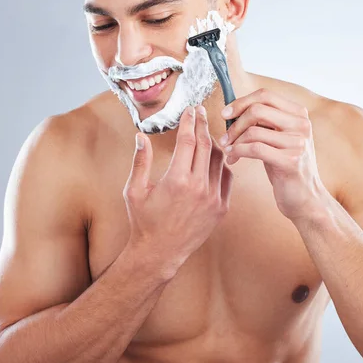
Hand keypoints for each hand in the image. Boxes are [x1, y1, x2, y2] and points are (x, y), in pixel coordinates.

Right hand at [123, 105, 232, 274]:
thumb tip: (141, 136)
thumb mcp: (134, 190)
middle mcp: (199, 187)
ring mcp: (213, 198)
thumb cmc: (144, 221)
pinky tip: (214, 158)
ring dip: (214, 143)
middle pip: (206, 145)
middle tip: (200, 112)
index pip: (188, 141)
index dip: (189, 122)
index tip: (190, 110)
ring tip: (206, 133)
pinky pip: (227, 178)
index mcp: (177, 180)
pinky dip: (222, 164)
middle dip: (203, 125)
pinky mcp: (221, 208)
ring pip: (220, 160)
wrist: (160, 253)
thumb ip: (140, 161)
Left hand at [219, 88, 327, 221]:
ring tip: (228, 151)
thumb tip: (233, 108)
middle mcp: (302, 125)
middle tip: (225, 137)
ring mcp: (298, 143)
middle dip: (235, 123)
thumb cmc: (285, 166)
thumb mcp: (278, 137)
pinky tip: (233, 158)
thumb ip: (263, 121)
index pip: (265, 95)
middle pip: (257, 109)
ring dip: (234, 141)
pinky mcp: (291, 161)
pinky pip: (255, 149)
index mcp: (299, 114)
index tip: (225, 114)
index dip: (241, 102)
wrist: (306, 198)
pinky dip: (238, 152)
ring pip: (254, 131)